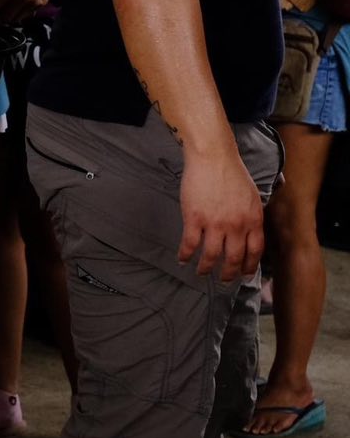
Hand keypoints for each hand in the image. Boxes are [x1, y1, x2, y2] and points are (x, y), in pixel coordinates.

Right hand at [178, 148, 263, 281]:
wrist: (213, 157)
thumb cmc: (232, 172)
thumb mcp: (252, 196)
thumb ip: (252, 216)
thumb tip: (250, 231)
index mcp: (253, 220)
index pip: (255, 252)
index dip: (249, 266)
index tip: (244, 274)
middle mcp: (236, 226)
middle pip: (234, 258)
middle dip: (228, 273)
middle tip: (223, 280)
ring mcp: (215, 224)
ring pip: (212, 255)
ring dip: (206, 268)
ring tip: (201, 273)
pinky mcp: (194, 218)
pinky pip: (190, 243)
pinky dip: (185, 254)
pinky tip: (182, 259)